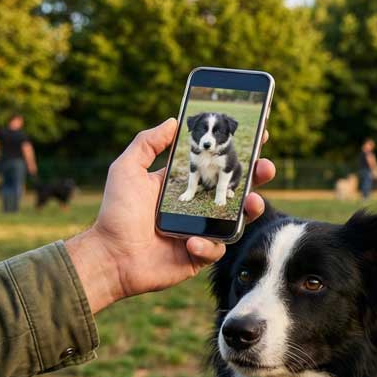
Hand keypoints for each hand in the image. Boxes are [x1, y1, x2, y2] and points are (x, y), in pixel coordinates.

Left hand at [65, 119, 273, 313]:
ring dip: (250, 210)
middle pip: (235, 189)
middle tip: (266, 167)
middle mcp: (196, 207)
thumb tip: (172, 121)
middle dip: (256, 176)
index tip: (259, 137)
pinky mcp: (199, 256)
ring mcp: (201, 231)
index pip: (216, 163)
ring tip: (252, 203)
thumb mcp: (127, 169)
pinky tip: (190, 242)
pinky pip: (216, 249)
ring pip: (236, 220)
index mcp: (184, 185)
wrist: (110, 256)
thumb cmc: (116, 212)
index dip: (238, 151)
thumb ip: (147, 143)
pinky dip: (207, 245)